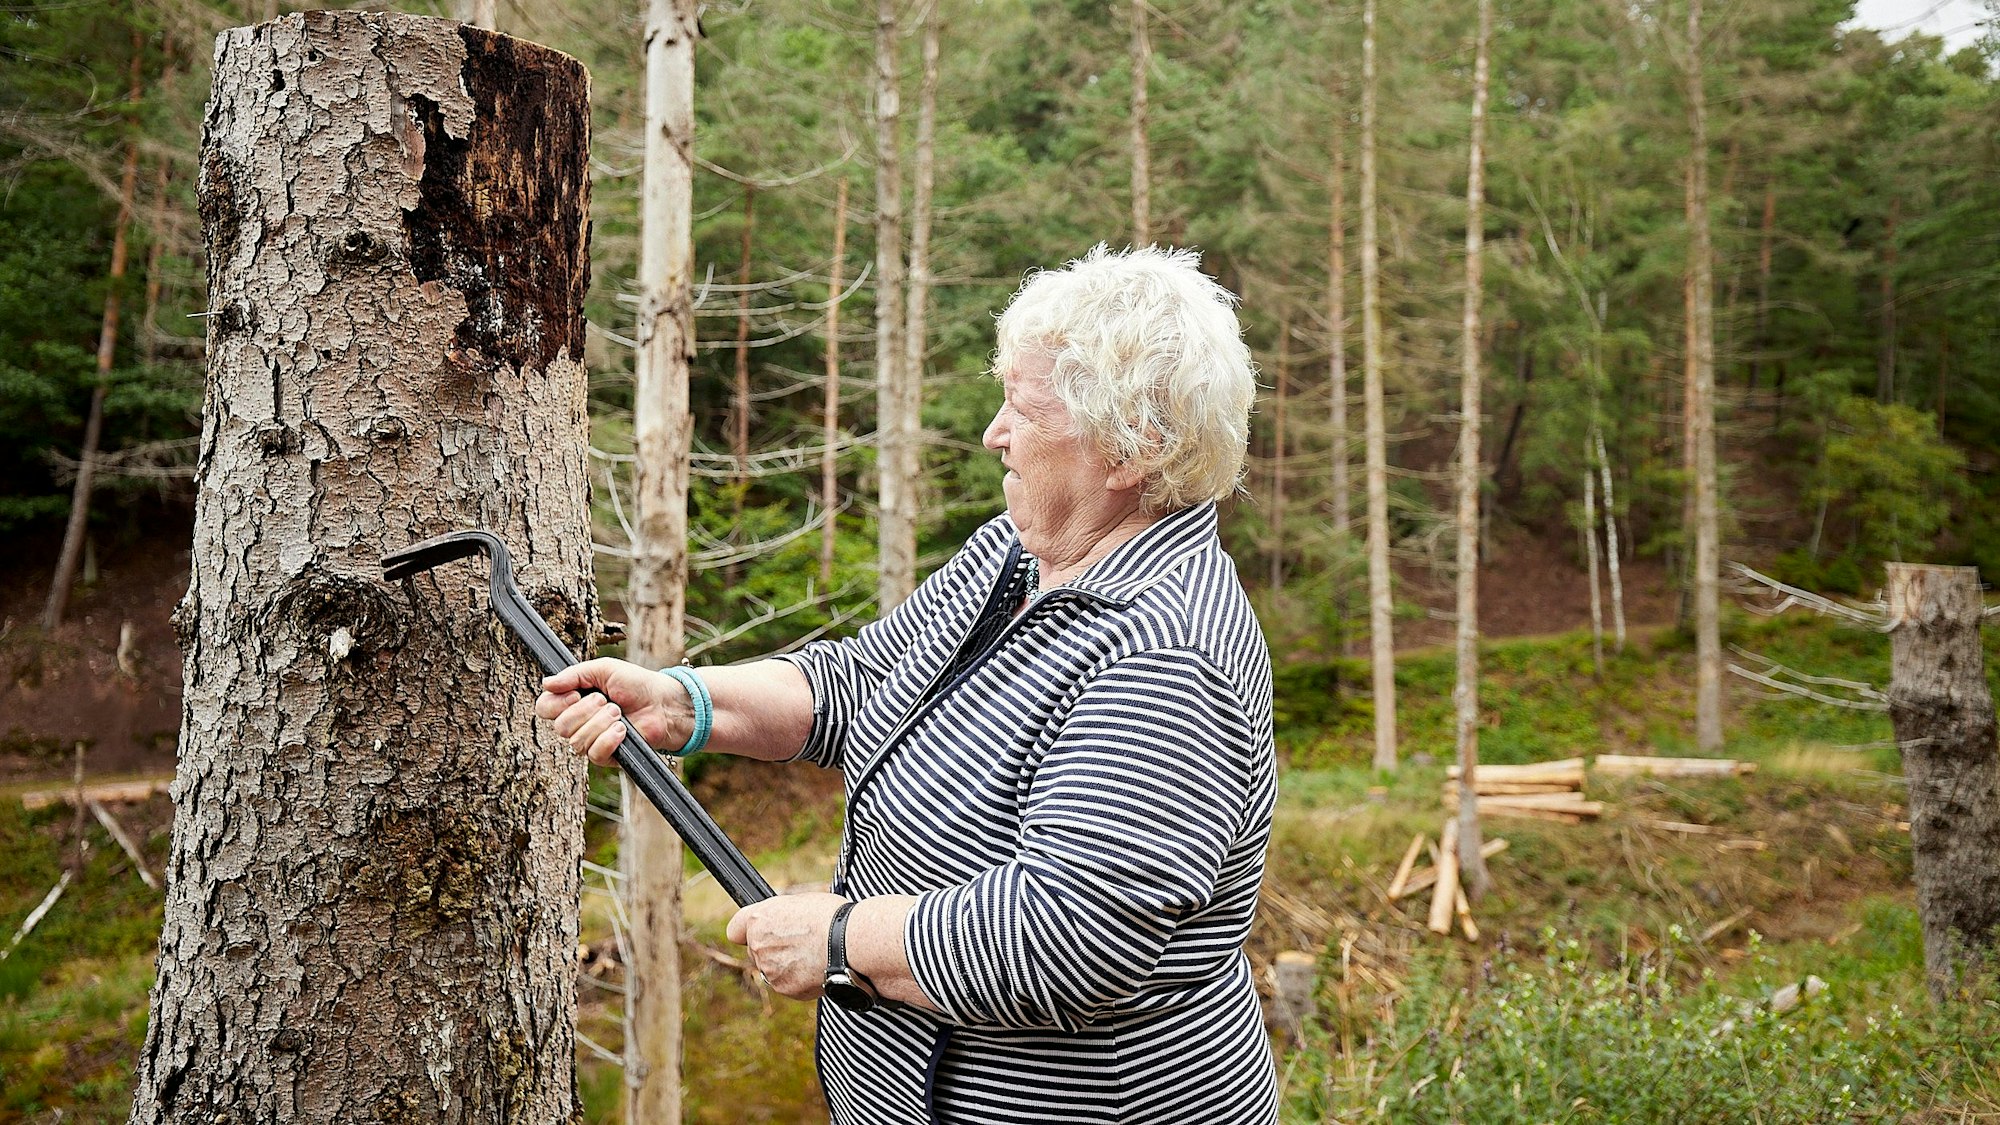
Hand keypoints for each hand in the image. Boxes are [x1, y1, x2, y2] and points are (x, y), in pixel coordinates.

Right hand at [535, 658, 690, 764]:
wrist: (663, 703)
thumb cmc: (636, 684)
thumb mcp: (604, 669)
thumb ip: (574, 674)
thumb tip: (547, 683)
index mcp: (573, 700)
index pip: (544, 708)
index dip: (557, 703)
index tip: (576, 694)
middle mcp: (578, 722)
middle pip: (560, 727)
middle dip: (586, 711)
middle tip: (606, 701)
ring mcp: (591, 740)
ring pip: (577, 741)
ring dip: (601, 723)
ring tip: (619, 713)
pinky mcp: (606, 756)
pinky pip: (594, 754)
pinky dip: (609, 739)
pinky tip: (623, 730)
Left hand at [726, 892, 845, 1001]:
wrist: (850, 943)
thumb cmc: (832, 917)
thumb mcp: (802, 903)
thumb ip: (781, 915)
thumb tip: (781, 921)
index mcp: (759, 919)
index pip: (735, 929)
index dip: (746, 931)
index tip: (757, 932)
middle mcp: (758, 945)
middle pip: (755, 950)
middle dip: (772, 948)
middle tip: (799, 943)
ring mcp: (769, 970)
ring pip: (771, 969)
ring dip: (786, 965)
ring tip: (813, 955)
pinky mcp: (784, 988)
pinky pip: (787, 984)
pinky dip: (799, 980)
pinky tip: (818, 968)